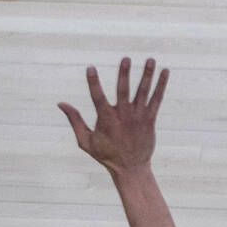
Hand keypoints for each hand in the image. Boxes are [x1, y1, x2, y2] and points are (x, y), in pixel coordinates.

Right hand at [58, 57, 168, 174]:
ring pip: (143, 92)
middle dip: (124, 74)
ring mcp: (138, 117)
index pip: (97, 97)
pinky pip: (156, 99)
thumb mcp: (85, 140)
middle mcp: (123, 116)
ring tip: (150, 59)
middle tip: (125, 58)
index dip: (93, 82)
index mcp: (106, 119)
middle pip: (124, 90)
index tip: (90, 68)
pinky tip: (165, 71)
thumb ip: (74, 120)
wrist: (131, 168)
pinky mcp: (150, 119)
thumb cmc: (105, 154)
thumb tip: (61, 103)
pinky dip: (161, 85)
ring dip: (147, 75)